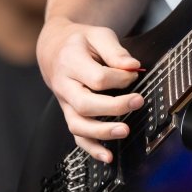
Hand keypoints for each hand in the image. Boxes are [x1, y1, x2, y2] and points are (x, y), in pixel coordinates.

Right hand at [37, 17, 144, 162]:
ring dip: (102, 132)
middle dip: (114, 107)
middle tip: (138, 101)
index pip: (97, 77)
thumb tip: (133, 67)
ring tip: (124, 131)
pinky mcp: (69, 114)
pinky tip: (109, 156)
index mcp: (70, 62)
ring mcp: (65, 103)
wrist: (54, 49)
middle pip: (85, 104)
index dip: (120, 78)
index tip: (134, 74)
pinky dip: (92, 149)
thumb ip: (115, 51)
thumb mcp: (98, 35)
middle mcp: (64, 86)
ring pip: (78, 125)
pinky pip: (77, 136)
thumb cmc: (81, 41)